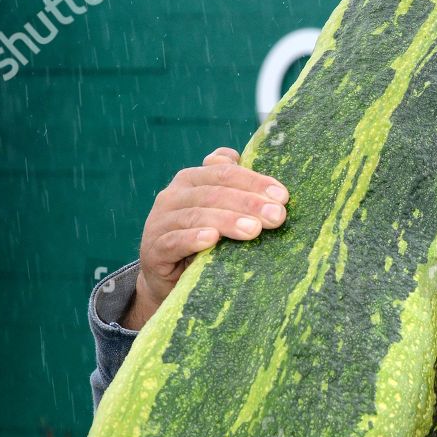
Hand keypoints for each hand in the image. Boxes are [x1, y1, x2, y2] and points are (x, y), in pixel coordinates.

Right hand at [124, 147, 289, 329]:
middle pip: (213, 193)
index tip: (283, 197)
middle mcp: (173, 196)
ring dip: (227, 221)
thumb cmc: (201, 244)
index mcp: (191, 180)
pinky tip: (212, 240)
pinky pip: (174, 241)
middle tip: (277, 216)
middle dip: (249, 203)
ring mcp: (160, 222)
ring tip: (254, 230)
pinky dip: (193, 239)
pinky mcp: (154, 250)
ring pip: (196, 215)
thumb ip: (229, 187)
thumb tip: (238, 156)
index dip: (254, 182)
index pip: (225, 173)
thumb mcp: (218, 213)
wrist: (168, 281)